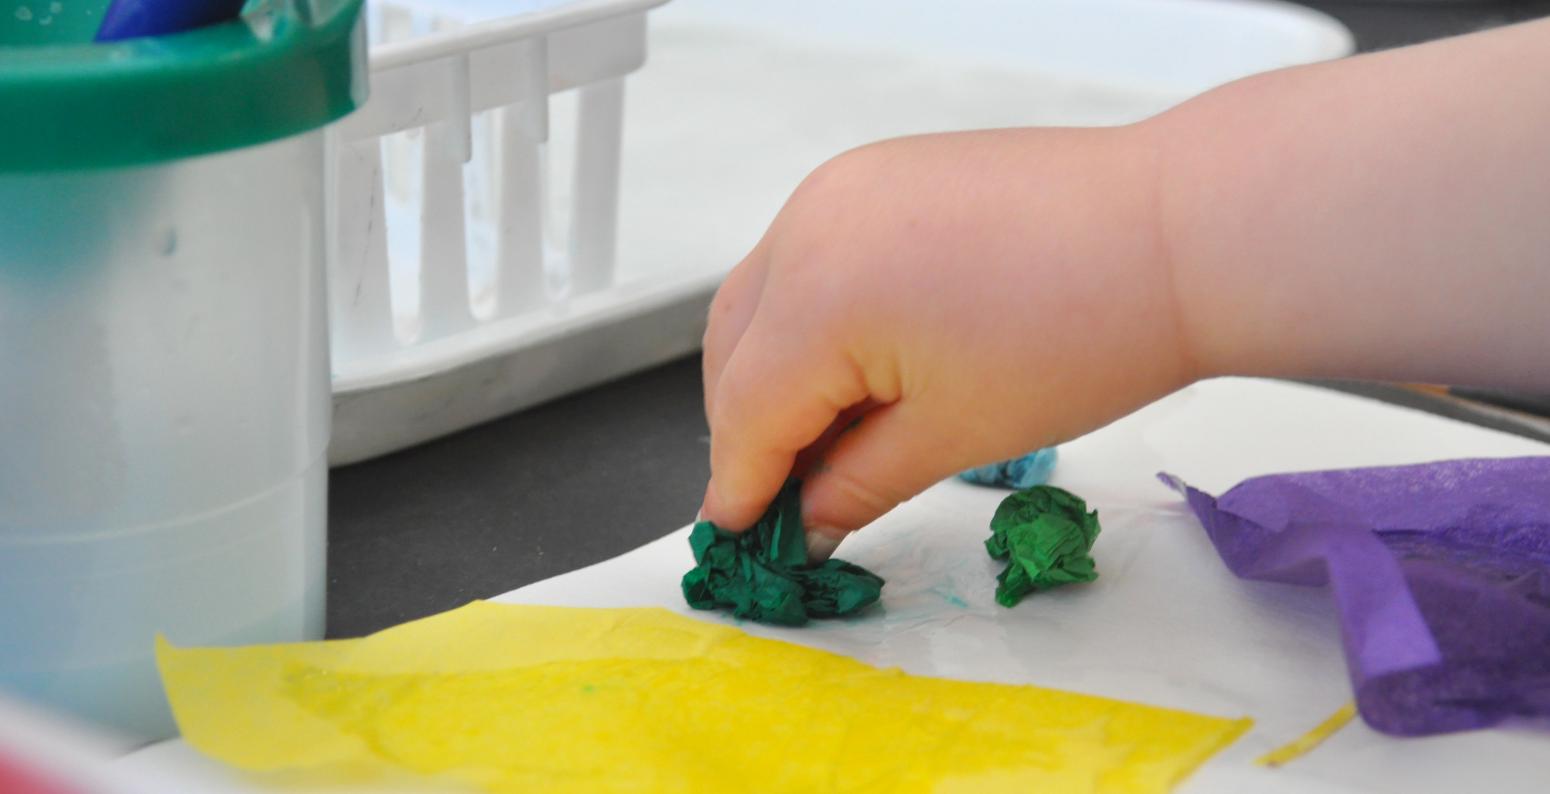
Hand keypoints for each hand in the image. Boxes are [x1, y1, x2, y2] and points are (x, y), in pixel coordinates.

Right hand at [700, 127, 1193, 556]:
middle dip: (751, 431)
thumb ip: (853, 486)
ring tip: (832, 436)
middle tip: (792, 499)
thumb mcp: (952, 436)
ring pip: (760, 301)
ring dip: (773, 372)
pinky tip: (859, 364)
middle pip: (733, 353)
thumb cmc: (1089, 328)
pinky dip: (808, 317)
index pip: (745, 412)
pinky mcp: (873, 174)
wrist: (1175, 232)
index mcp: (821, 295)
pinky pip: (804, 257)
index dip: (741, 485)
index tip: (742, 536)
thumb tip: (804, 521)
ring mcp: (839, 189)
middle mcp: (810, 225)